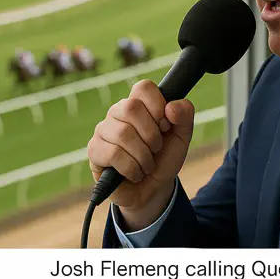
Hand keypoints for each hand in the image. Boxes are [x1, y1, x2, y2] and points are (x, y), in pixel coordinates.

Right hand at [87, 79, 194, 229]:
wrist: (152, 191)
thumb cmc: (163, 159)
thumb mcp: (182, 137)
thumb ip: (185, 115)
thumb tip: (171, 107)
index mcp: (139, 103)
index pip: (143, 87)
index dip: (158, 105)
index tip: (165, 125)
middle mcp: (118, 112)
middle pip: (131, 107)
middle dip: (151, 134)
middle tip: (156, 148)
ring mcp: (103, 130)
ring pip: (123, 133)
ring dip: (144, 155)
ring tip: (147, 164)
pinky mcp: (95, 150)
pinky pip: (113, 154)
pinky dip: (132, 168)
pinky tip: (134, 173)